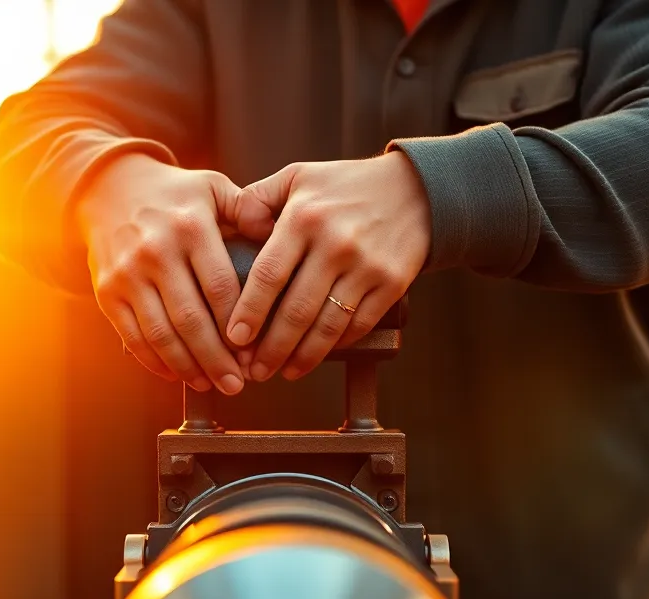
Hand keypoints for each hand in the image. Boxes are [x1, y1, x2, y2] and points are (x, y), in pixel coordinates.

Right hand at [77, 154, 269, 394]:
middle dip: (217, 358)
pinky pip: (132, 335)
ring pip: (161, 333)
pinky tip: (177, 374)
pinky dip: (155, 361)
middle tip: (238, 384)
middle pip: (192, 319)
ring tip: (211, 385)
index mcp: (190, 226)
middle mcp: (157, 251)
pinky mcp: (107, 291)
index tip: (256, 351)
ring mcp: (128, 274)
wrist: (108, 188)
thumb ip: (247, 208)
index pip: (221, 287)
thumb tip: (274, 233)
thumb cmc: (172, 194)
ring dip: (188, 367)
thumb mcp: (213, 187)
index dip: (240, 325)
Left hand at [226, 152, 429, 381]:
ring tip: (282, 372)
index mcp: (305, 217)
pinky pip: (359, 324)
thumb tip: (235, 232)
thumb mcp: (297, 177)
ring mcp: (367, 266)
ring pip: (328, 325)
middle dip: (271, 347)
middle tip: (254, 371)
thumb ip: (256, 199)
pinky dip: (335, 345)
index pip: (269, 274)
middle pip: (297, 310)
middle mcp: (336, 243)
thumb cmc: (344, 186)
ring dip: (302, 356)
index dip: (250, 311)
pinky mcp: (392, 283)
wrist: (415, 189)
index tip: (234, 338)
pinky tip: (316, 355)